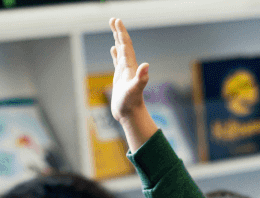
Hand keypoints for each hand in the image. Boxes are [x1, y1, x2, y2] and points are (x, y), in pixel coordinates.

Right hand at [109, 18, 158, 150]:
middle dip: (119, 32)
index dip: (121, 33)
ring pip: (121, 52)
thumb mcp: (135, 90)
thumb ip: (141, 78)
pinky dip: (115, 54)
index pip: (126, 46)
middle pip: (124, 45)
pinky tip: (113, 50)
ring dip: (117, 41)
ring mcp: (125, 72)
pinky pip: (117, 62)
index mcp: (131, 66)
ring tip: (114, 30)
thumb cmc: (131, 104)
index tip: (116, 21)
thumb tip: (146, 66)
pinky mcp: (121, 79)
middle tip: (113, 19)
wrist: (131, 115)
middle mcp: (129, 67)